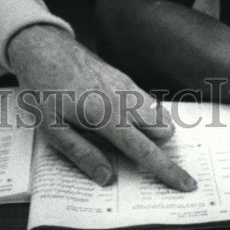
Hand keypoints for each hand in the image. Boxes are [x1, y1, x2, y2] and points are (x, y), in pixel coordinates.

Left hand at [6, 24, 196, 191]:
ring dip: (151, 129)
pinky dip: (142, 115)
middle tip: (130, 152)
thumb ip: (82, 154)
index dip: (168, 170)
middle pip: (164, 131)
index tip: (187, 184)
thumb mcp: (52, 129)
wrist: (42, 45)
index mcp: (107, 117)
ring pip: (158, 114)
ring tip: (120, 133)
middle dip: (158, 146)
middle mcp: (124, 100)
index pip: (146, 151)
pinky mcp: (125, 78)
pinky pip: (147, 102)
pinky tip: (115, 115)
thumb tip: (108, 178)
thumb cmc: (42, 88)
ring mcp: (127, 86)